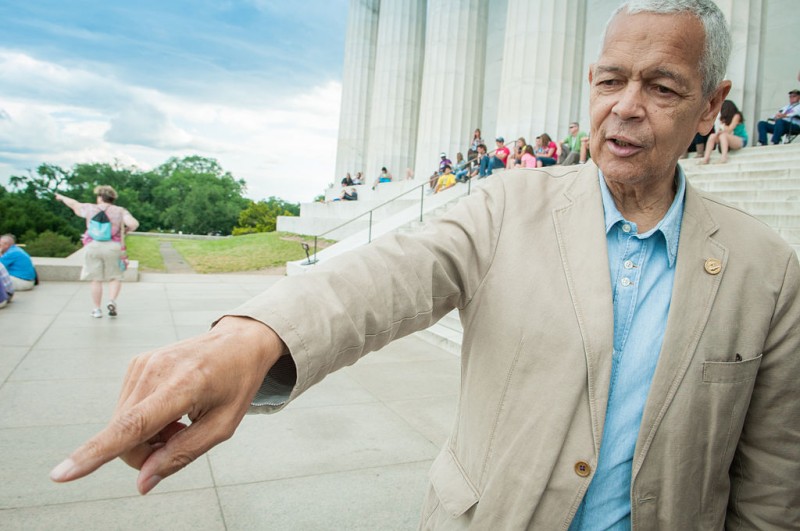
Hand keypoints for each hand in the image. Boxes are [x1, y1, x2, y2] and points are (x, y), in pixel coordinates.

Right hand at [50, 316, 284, 493]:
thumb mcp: (223, 425)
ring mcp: (142, 364)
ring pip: (122, 425)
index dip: (96, 453)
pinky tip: (171, 407)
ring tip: (180, 417)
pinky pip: (127, 410)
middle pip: (125, 436)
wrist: (238, 342)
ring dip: (148, 434)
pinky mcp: (136, 364)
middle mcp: (155, 370)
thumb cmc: (236, 383)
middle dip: (147, 451)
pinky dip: (145, 419)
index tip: (62, 473)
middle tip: (181, 436)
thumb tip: (142, 482)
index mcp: (182, 385)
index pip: (132, 426)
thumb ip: (182, 454)